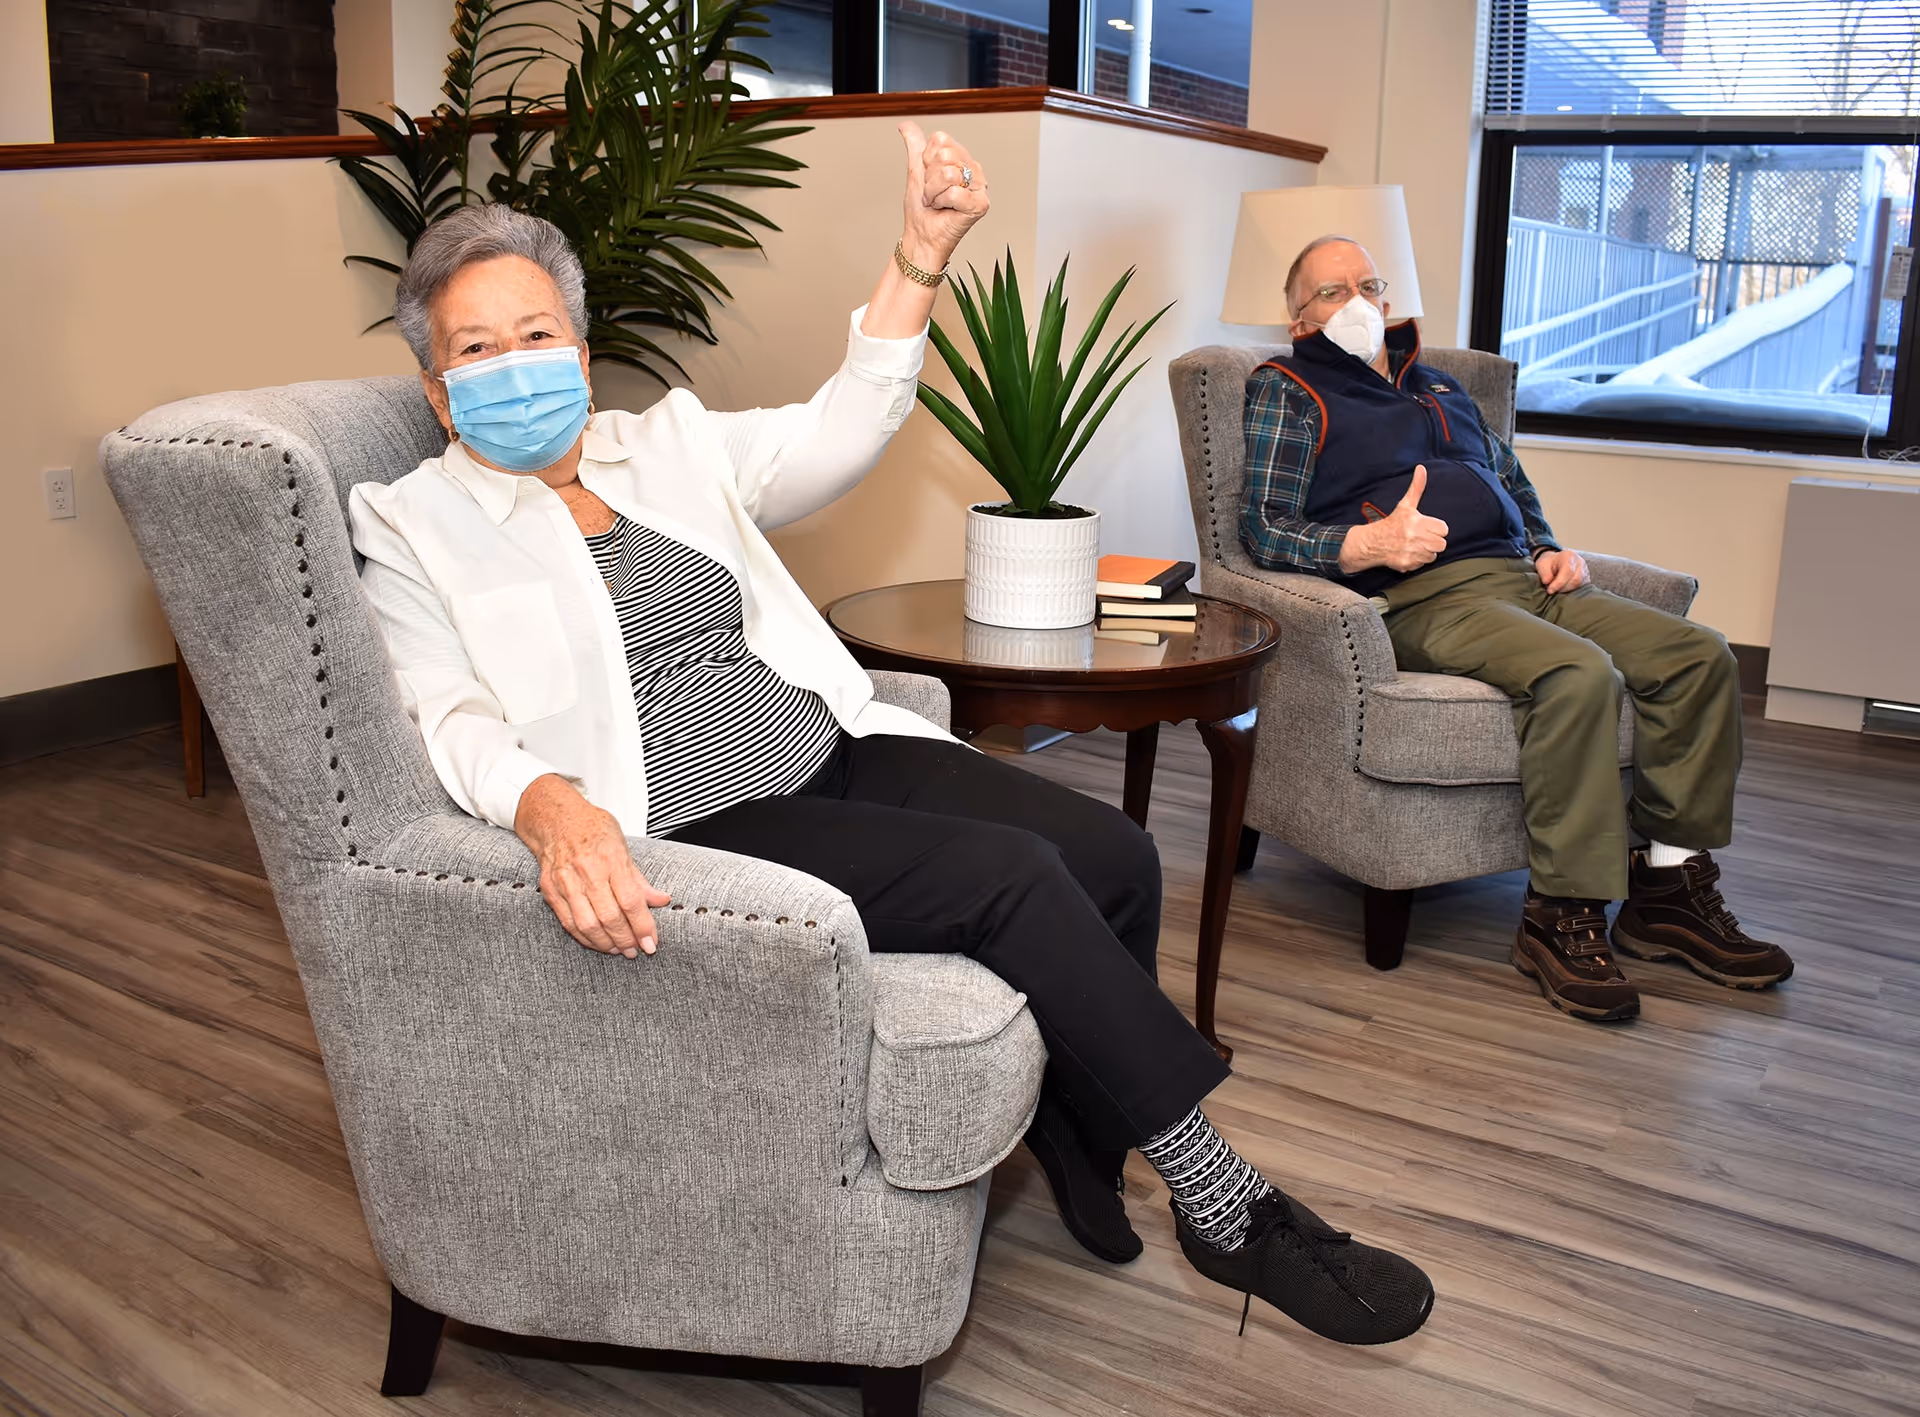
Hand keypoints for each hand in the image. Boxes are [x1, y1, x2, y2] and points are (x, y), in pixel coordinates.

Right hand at [514, 774, 670, 959]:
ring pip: (587, 925)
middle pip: (609, 917)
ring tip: (619, 950)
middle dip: (626, 939)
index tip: (651, 943)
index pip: (630, 901)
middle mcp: (587, 871)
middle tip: (636, 950)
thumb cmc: (593, 829)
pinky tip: (598, 942)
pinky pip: (568, 923)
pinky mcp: (550, 890)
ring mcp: (565, 882)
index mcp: (610, 858)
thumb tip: (662, 900)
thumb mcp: (623, 847)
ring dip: (606, 943)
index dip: (642, 926)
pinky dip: (585, 938)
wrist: (554, 819)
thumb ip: (639, 879)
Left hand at [897, 122, 988, 272]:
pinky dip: (942, 202)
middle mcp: (974, 171)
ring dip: (934, 192)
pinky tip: (946, 210)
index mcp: (962, 159)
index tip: (929, 178)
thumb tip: (906, 125)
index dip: (927, 160)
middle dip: (930, 178)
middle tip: (933, 193)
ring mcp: (980, 188)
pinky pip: (954, 191)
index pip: (941, 140)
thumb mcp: (916, 171)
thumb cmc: (921, 209)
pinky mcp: (980, 204)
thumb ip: (915, 146)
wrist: (920, 235)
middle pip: (945, 155)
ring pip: (948, 173)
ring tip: (938, 202)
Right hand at [1339, 464, 1449, 573]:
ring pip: (1433, 555)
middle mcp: (1414, 537)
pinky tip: (1409, 554)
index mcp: (1417, 522)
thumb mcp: (1405, 505)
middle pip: (1442, 544)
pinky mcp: (1407, 564)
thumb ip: (1417, 487)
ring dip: (1426, 552)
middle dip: (1433, 541)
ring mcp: (1411, 552)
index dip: (1436, 528)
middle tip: (1422, 537)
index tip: (1426, 527)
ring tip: (1415, 545)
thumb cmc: (1392, 523)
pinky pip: (1423, 564)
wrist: (1372, 542)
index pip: (1444, 529)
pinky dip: (1417, 561)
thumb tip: (1421, 468)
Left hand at [1535, 548, 1589, 593]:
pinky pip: (1581, 586)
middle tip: (1552, 590)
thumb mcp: (1541, 565)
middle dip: (1562, 588)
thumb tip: (1548, 582)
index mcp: (1569, 556)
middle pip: (1576, 579)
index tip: (1550, 590)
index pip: (1568, 571)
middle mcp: (1580, 562)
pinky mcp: (1586, 577)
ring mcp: (1585, 570)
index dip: (1559, 583)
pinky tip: (1564, 589)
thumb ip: (1544, 574)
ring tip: (1557, 589)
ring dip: (1567, 590)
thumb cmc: (1549, 563)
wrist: (1556, 561)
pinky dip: (1572, 590)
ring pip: (1579, 584)